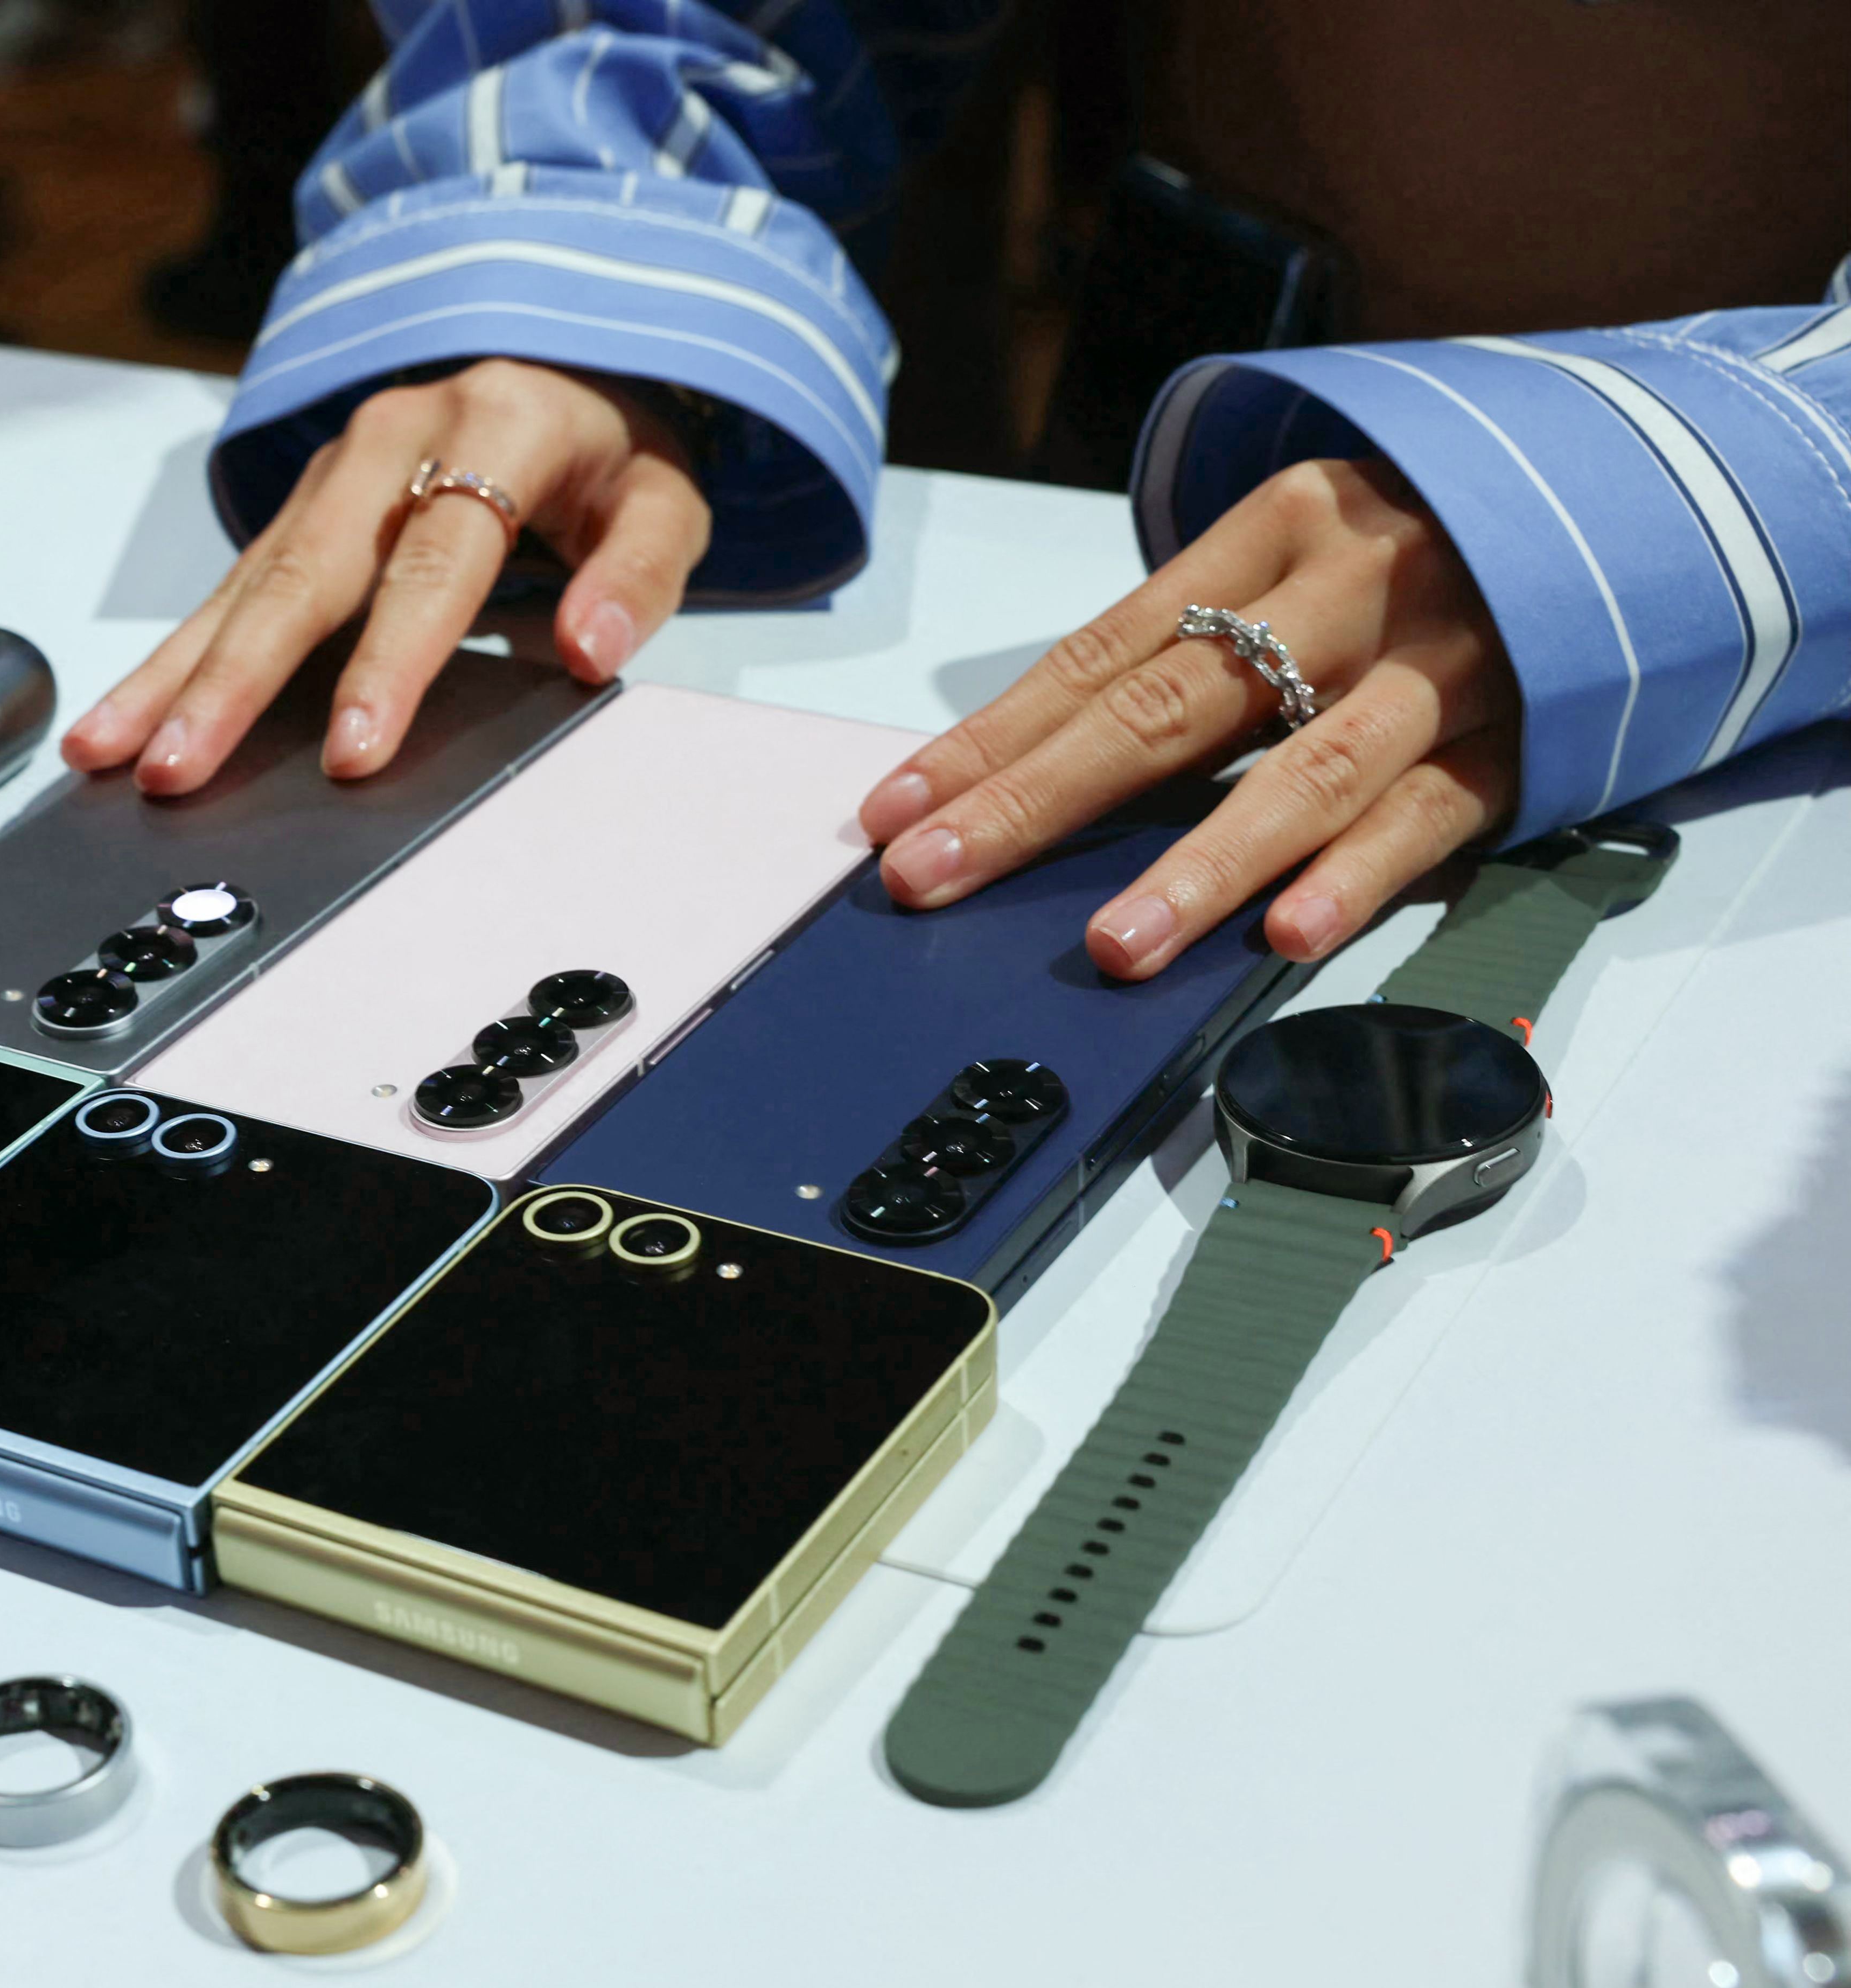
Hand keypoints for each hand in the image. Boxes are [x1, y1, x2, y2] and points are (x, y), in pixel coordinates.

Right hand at [63, 359, 710, 793]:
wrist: (566, 363)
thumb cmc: (610, 458)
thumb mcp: (664, 499)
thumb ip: (636, 573)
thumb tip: (590, 649)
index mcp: (496, 427)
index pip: (436, 560)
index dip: (391, 659)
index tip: (353, 750)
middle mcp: (394, 438)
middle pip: (306, 571)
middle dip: (236, 681)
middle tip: (182, 766)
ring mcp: (334, 469)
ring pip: (247, 580)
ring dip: (174, 673)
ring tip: (109, 751)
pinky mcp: (301, 506)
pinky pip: (231, 586)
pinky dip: (174, 657)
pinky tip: (119, 717)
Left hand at [856, 457, 1524, 977]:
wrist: (1636, 497)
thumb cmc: (1418, 550)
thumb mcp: (1300, 559)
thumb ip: (1192, 649)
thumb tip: (1034, 767)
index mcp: (1277, 526)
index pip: (1100, 651)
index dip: (991, 739)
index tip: (894, 813)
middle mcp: (1353, 586)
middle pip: (1171, 707)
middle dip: (1039, 801)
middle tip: (937, 875)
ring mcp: (1442, 664)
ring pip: (1301, 771)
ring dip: (1198, 866)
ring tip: (1112, 946)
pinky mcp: (1521, 737)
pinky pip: (1425, 815)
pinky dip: (1355, 875)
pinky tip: (1288, 934)